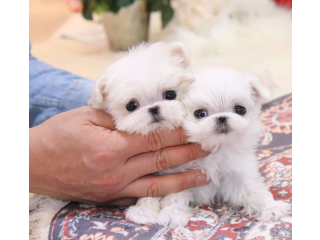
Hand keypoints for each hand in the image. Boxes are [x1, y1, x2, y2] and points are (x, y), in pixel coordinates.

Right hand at [29, 107, 209, 204]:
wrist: (33, 164)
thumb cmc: (58, 136)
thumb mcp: (86, 117)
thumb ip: (118, 116)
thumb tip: (144, 115)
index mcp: (111, 147)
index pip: (154, 139)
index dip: (178, 133)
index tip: (195, 127)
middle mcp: (116, 171)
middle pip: (161, 160)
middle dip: (189, 152)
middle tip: (209, 146)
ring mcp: (114, 187)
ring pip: (157, 183)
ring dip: (183, 178)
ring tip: (204, 174)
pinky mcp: (110, 197)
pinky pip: (141, 194)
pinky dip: (160, 190)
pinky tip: (175, 187)